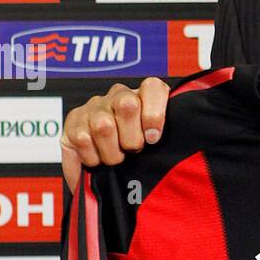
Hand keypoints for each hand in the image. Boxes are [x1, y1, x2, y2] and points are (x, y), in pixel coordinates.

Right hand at [60, 78, 170, 193]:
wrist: (100, 172)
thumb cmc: (136, 159)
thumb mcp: (158, 148)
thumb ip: (173, 138)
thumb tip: (186, 139)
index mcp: (144, 97)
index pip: (152, 87)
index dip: (154, 114)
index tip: (153, 139)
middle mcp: (119, 95)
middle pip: (128, 105)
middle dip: (132, 139)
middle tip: (132, 151)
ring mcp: (94, 106)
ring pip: (104, 125)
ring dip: (112, 153)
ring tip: (115, 159)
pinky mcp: (73, 120)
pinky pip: (83, 138)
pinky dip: (93, 157)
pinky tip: (97, 158)